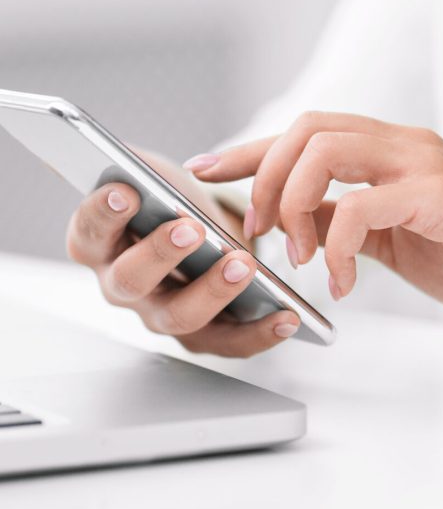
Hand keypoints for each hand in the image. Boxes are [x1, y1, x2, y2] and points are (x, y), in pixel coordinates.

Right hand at [66, 150, 300, 356]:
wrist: (203, 233)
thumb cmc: (172, 202)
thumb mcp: (156, 175)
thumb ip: (146, 168)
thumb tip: (150, 165)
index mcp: (101, 243)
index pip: (89, 231)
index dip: (103, 213)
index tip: (126, 191)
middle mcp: (123, 285)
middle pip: (130, 280)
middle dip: (160, 253)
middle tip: (192, 229)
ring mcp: (161, 315)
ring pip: (179, 317)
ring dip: (213, 292)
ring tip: (243, 264)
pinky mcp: (202, 336)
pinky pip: (228, 343)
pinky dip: (259, 333)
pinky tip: (287, 315)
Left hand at [186, 112, 442, 344]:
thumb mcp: (397, 241)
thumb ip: (351, 222)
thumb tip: (300, 223)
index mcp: (394, 152)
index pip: (308, 131)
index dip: (251, 148)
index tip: (206, 170)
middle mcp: (406, 145)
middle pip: (307, 128)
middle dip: (264, 177)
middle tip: (260, 232)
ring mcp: (425, 165)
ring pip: (325, 151)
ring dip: (294, 205)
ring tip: (299, 257)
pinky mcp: (442, 197)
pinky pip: (361, 208)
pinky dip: (334, 248)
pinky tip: (342, 284)